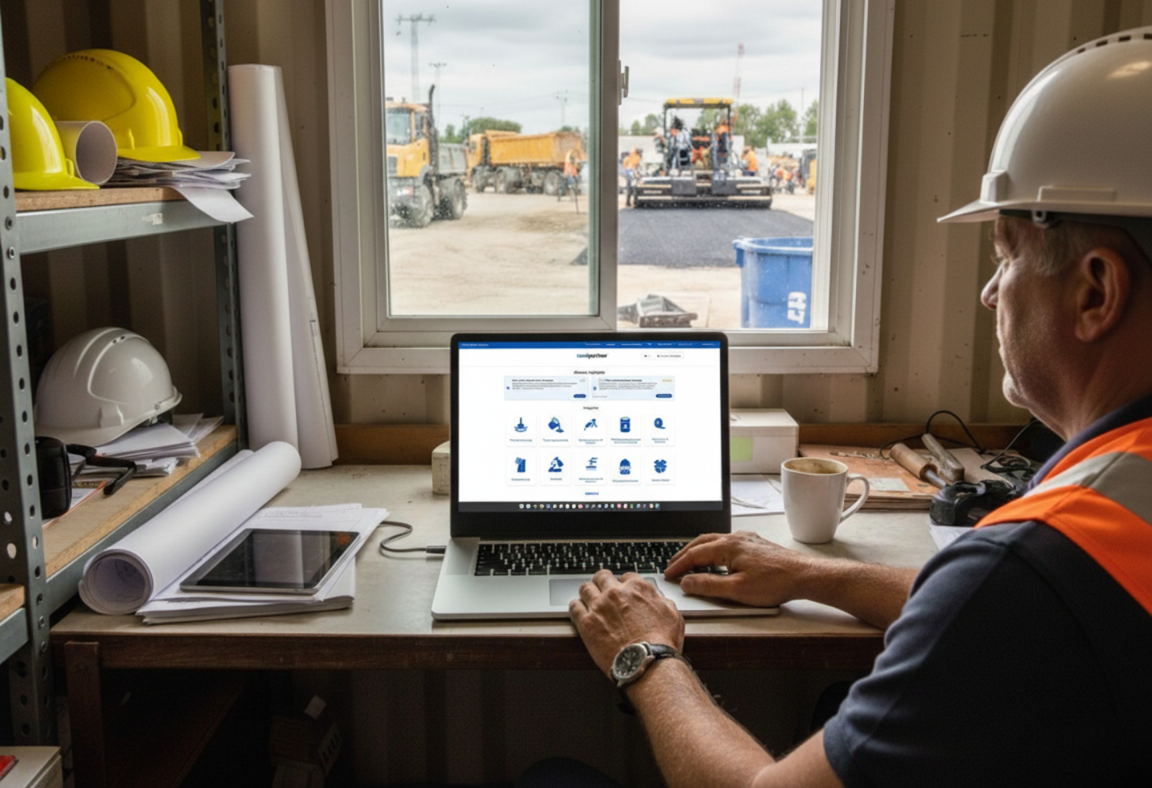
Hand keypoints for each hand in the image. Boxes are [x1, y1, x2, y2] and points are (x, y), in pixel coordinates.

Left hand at [569, 569, 684, 676]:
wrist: (646, 662)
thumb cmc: (661, 642)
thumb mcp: (672, 614)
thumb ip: (660, 600)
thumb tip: (656, 597)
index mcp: (637, 588)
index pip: (625, 577)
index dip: (623, 584)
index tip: (622, 591)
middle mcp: (616, 593)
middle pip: (602, 577)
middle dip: (602, 582)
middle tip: (602, 590)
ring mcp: (599, 606)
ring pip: (585, 588)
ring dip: (587, 592)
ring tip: (588, 598)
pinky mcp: (586, 623)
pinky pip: (574, 607)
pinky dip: (576, 607)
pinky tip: (578, 610)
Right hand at [665, 531, 817, 607]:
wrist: (804, 575)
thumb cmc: (776, 582)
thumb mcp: (737, 590)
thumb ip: (709, 585)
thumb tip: (688, 582)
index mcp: (728, 546)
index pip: (695, 554)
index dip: (679, 565)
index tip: (670, 574)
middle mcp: (736, 538)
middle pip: (702, 542)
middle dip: (685, 554)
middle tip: (673, 566)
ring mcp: (747, 539)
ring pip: (714, 540)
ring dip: (698, 550)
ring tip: (689, 561)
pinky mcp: (755, 545)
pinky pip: (727, 542)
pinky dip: (713, 549)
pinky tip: (716, 558)